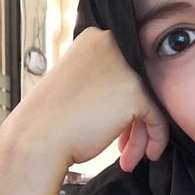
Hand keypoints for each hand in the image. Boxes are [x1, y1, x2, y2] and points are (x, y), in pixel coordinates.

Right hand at [6, 27, 168, 173]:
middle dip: (133, 120)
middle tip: (123, 145)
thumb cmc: (52, 118)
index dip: (122, 101)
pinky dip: (154, 139)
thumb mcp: (78, 83)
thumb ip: (104, 79)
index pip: (126, 69)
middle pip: (139, 86)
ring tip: (129, 156)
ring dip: (139, 134)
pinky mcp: (135, 92)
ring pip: (148, 104)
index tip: (117, 125)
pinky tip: (141, 156)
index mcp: (95, 38)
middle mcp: (111, 45)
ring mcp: (125, 68)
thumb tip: (129, 93)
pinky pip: (157, 119)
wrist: (37, 139)